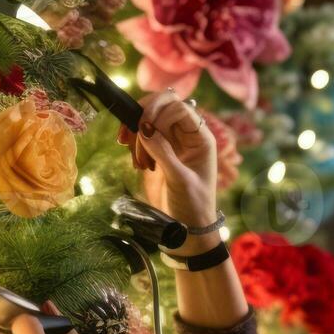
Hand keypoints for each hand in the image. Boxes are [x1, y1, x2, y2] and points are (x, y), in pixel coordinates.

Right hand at [118, 89, 218, 228]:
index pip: (179, 108)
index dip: (159, 113)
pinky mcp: (159, 150)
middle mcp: (188, 135)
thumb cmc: (193, 206)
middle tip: (131, 136)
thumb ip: (163, 152)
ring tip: (137, 161)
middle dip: (144, 117)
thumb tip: (145, 127)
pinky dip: (134, 142)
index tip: (145, 131)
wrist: (188, 227)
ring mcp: (173, 141)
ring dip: (137, 132)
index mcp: (201, 138)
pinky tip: (135, 161)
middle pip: (164, 105)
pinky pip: (143, 133)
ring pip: (150, 118)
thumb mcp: (180, 180)